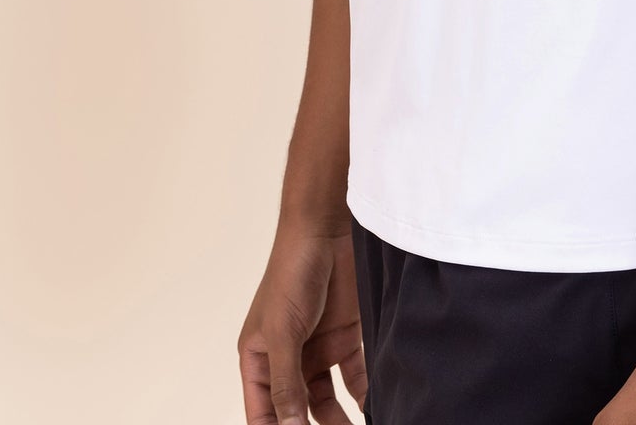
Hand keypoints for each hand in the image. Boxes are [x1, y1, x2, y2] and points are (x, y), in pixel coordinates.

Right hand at [237, 216, 366, 423]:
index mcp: (260, 359)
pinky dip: (364, 394)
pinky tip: (375, 408)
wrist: (326, 229)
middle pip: (297, 411)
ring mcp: (317, 348)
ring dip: (340, 421)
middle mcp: (287, 359)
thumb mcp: (284, 332)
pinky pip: (355, 376)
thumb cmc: (290, 272)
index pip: (263, 413)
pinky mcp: (345, 337)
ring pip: (327, 401)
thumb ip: (287, 383)